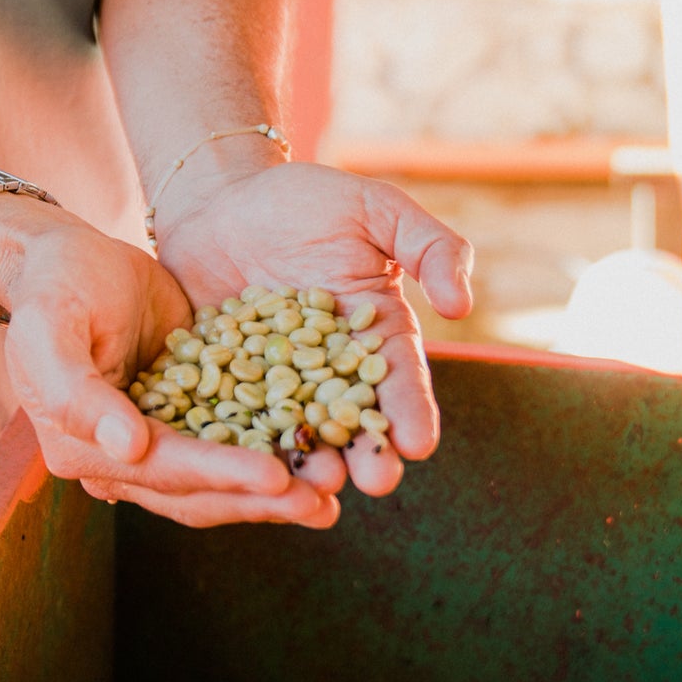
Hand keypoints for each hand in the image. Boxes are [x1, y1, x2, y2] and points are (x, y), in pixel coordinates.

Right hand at [0, 199, 342, 528]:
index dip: (221, 474)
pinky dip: (275, 456)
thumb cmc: (56, 284)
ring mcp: (155, 446)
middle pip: (198, 492)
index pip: (164, 469)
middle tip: (322, 502)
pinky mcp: (186, 422)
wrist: (69, 259)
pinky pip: (235, 447)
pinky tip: (322, 458)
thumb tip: (127, 447)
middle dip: (261, 500)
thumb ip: (76, 389)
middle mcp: (119, 462)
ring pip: (220, 485)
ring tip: (331, 500)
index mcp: (82, 447)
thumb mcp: (51, 325)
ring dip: (275, 496)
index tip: (277, 476)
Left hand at [153, 162, 473, 496]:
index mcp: (374, 333)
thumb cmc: (303, 198)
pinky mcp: (223, 385)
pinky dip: (241, 444)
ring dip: (310, 459)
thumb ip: (430, 246)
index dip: (411, 411)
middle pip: (352, 418)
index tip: (420, 444)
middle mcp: (328, 368)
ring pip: (297, 429)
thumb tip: (463, 306)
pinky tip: (246, 468)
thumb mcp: (376, 208)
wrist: (218, 196)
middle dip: (367, 452)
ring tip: (318, 484)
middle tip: (378, 483)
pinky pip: (234, 418)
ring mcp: (274, 382)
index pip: (399, 378)